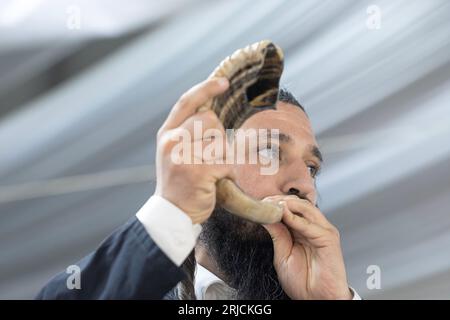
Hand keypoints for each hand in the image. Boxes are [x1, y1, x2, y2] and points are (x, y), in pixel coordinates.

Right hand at [154, 78, 233, 223]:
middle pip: (210, 120)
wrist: (172, 214)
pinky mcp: (197, 171)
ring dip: (223, 158)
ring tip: (209, 173)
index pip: (186, 102)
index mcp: (166, 133)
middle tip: (208, 159)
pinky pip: (227, 162)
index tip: (224, 82)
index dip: (206, 89)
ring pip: (221, 142)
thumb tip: (211, 113)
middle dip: (217, 137)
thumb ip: (187, 132)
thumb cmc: (180, 183)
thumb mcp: (174, 153)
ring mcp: (182, 155)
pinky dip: (228, 174)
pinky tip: (215, 183)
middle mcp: (171, 140)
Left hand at [262, 195, 352, 299]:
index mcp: (302, 230)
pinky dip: (296, 218)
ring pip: (305, 208)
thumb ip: (277, 235)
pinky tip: (283, 215)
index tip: (259, 202)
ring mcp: (322, 231)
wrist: (316, 299)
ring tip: (272, 205)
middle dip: (279, 200)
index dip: (274, 203)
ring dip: (287, 204)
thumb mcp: (282, 255)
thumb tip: (266, 216)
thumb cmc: (303, 282)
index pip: (290, 208)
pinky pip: (311, 225)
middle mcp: (313, 227)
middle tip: (264, 202)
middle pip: (297, 204)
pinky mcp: (329, 238)